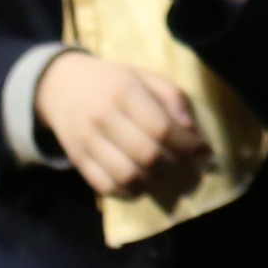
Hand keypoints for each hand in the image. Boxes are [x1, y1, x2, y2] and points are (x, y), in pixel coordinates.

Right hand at [32, 52, 206, 200]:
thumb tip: (191, 130)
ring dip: (156, 183)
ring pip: (127, 176)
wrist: (61, 86)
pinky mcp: (77, 160)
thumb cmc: (113, 80)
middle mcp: (103, 118)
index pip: (161, 127)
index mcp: (124, 91)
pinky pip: (106, 186)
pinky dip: (131, 192)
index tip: (206, 152)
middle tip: (192, 170)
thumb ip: (171, 97)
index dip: (188, 145)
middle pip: (147, 155)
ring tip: (171, 178)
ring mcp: (86, 142)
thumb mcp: (144, 76)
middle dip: (177, 168)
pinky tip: (145, 184)